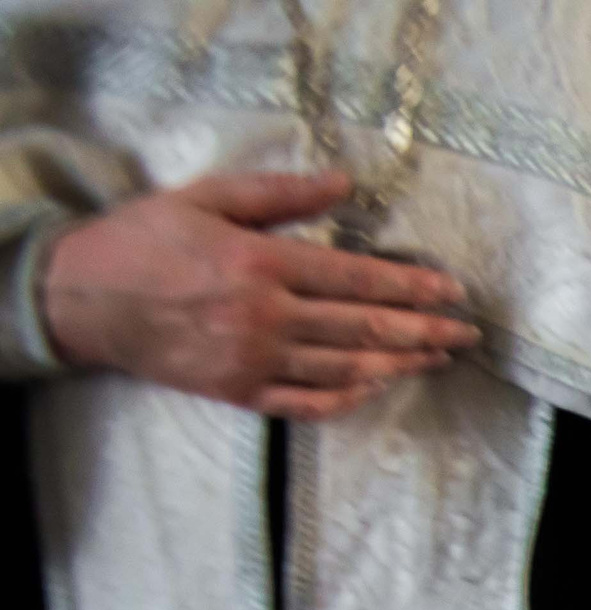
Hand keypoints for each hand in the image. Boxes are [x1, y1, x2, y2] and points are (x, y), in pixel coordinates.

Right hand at [43, 171, 479, 419]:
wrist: (84, 299)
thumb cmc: (147, 240)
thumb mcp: (209, 198)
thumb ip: (280, 194)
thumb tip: (345, 183)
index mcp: (261, 264)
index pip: (356, 278)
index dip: (411, 287)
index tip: (451, 291)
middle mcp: (265, 317)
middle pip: (363, 328)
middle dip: (423, 331)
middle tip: (466, 333)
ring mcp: (255, 361)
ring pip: (346, 369)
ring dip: (399, 365)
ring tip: (436, 358)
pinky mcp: (240, 392)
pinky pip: (309, 404)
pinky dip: (350, 398)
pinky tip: (379, 386)